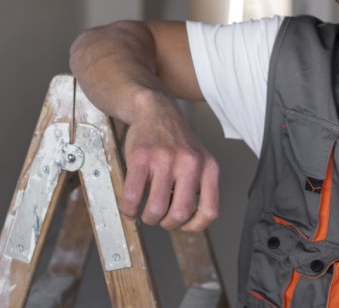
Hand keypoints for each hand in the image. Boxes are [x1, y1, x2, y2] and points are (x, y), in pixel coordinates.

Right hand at [119, 89, 219, 231]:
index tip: (183, 225)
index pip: (210, 212)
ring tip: (145, 212)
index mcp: (208, 168)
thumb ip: (199, 186)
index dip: (194, 226)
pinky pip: (132, 197)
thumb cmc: (176, 142)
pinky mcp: (141, 158)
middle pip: (180, 214)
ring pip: (156, 209)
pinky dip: (128, 209)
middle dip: (166, 223)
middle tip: (160, 217)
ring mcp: (165, 160)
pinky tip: (130, 206)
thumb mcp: (199, 161)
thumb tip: (187, 222)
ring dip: (148, 218)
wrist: (155, 111)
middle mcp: (190, 163)